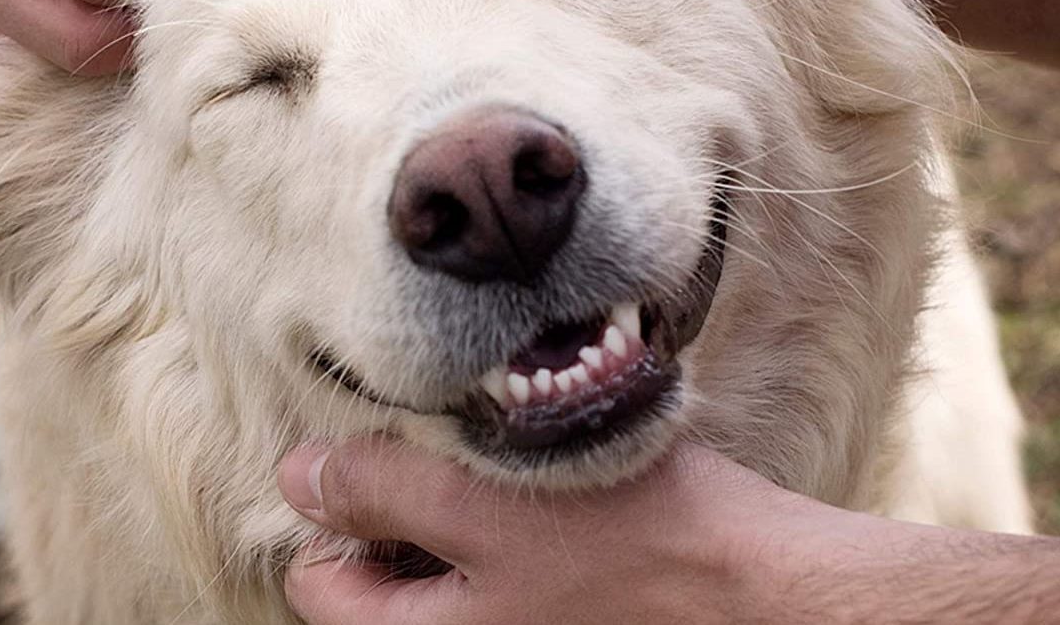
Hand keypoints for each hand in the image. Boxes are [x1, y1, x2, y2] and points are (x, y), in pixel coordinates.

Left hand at [275, 439, 812, 623]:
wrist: (763, 581)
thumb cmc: (634, 545)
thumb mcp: (488, 508)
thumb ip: (383, 494)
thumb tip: (295, 478)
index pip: (319, 588)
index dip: (333, 516)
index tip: (379, 459)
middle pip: (378, 577)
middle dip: (395, 507)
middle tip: (441, 452)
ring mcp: (518, 624)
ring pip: (436, 566)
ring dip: (448, 507)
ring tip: (494, 462)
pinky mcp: (558, 603)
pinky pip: (492, 563)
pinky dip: (495, 521)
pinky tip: (534, 484)